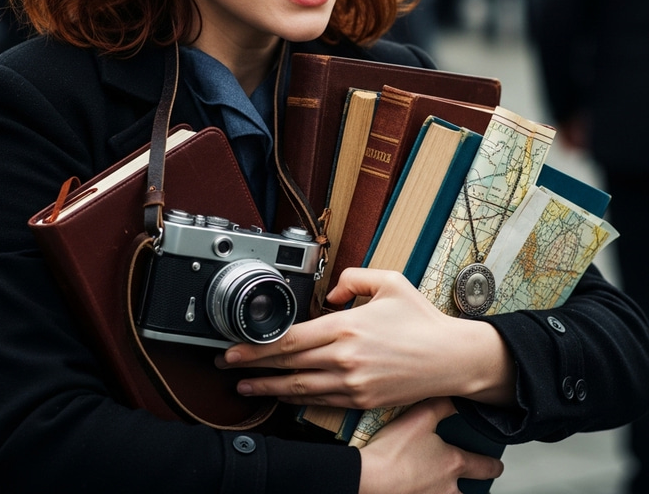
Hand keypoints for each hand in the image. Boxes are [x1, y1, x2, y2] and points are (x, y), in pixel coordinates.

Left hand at [217, 268, 514, 409]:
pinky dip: (297, 399)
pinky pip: (321, 400)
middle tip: (226, 366)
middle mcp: (344, 358)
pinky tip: (283, 396)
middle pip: (287, 365)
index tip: (234, 347)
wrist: (451, 358)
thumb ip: (353, 277)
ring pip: (299, 388)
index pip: (289, 339)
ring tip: (244, 387)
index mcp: (346, 327)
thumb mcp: (388, 281)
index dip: (257, 346)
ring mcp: (352, 383)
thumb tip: (330, 294)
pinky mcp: (362, 400)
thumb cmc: (420, 321)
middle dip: (252, 367)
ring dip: (268, 388)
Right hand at [358, 398, 503, 493]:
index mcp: (453, 463)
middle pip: (468, 491)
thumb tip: (458, 397)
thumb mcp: (419, 416)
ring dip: (445, 490)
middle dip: (470, 485)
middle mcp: (448, 488)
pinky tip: (414, 485)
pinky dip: (424, 492)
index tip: (496, 465)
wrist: (369, 478)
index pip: (484, 467)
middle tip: (466, 479)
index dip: (492, 465)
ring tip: (433, 480)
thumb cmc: (393, 450)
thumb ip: (442, 404)